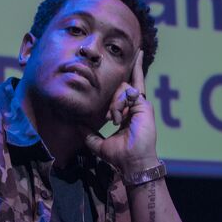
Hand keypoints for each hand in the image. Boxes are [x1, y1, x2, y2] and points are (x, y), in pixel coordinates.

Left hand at [83, 51, 159, 174]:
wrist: (131, 162)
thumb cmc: (119, 155)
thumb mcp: (98, 143)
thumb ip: (88, 134)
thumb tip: (77, 125)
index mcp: (128, 112)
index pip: (126, 90)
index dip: (130, 75)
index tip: (134, 59)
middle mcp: (136, 106)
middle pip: (128, 82)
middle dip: (129, 74)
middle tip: (125, 84)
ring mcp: (141, 104)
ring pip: (122, 87)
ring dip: (113, 104)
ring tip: (114, 121)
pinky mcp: (144, 105)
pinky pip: (127, 92)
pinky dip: (118, 104)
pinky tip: (118, 118)